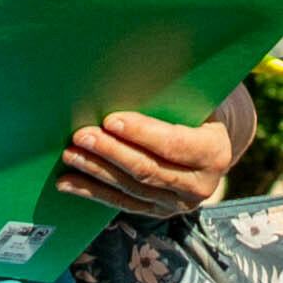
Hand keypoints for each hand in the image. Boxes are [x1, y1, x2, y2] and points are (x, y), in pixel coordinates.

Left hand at [54, 93, 245, 218]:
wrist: (212, 142)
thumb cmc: (198, 107)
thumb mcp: (197, 97)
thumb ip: (174, 93)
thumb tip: (133, 70)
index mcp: (214, 152)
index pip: (173, 144)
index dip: (141, 132)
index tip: (110, 119)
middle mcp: (200, 186)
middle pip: (148, 169)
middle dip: (111, 151)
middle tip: (82, 135)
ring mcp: (178, 204)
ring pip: (131, 188)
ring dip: (96, 171)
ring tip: (71, 154)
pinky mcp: (158, 212)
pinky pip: (122, 204)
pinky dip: (93, 192)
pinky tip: (67, 182)